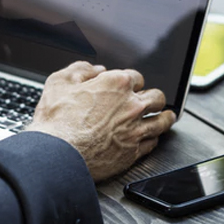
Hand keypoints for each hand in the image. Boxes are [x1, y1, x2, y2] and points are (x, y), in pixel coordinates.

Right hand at [26, 62, 176, 181]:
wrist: (57, 155)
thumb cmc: (56, 121)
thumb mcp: (59, 82)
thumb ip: (80, 70)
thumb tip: (94, 69)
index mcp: (116, 84)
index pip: (136, 77)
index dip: (131, 82)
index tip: (129, 87)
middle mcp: (131, 105)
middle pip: (156, 97)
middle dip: (153, 97)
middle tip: (151, 101)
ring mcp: (135, 129)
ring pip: (162, 121)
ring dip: (164, 117)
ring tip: (167, 117)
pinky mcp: (134, 152)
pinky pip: (153, 142)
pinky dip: (153, 139)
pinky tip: (152, 138)